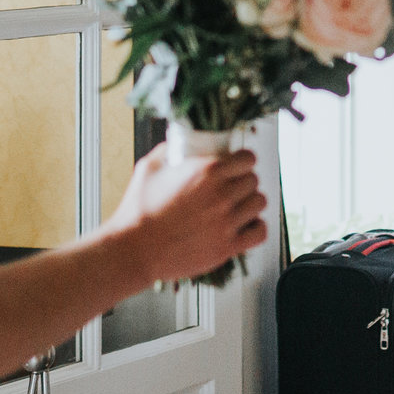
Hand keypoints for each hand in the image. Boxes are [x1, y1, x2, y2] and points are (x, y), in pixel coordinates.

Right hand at [109, 145, 266, 285]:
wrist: (133, 250)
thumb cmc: (138, 211)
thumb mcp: (149, 168)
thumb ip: (168, 150)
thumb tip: (179, 143)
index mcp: (207, 171)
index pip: (248, 158)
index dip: (243, 161)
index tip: (237, 165)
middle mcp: (221, 195)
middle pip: (253, 180)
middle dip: (244, 181)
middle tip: (233, 187)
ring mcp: (226, 222)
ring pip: (259, 203)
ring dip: (250, 202)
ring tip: (238, 205)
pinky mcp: (226, 247)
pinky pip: (260, 232)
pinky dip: (256, 227)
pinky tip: (244, 225)